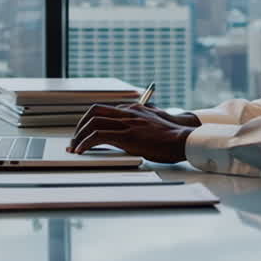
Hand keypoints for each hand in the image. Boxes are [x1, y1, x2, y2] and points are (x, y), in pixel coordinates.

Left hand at [67, 103, 195, 163]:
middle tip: (75, 140)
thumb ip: (143, 122)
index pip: (105, 110)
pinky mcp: (128, 136)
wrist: (186, 138)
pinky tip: (81, 152)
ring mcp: (128, 123)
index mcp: (134, 109)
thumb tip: (132, 132)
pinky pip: (99, 136)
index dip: (90, 121)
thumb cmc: (174, 135)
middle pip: (94, 112)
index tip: (83, 133)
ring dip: (79, 135)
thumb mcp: (156, 122)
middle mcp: (129, 112)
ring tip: (75, 148)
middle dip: (80, 126)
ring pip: (93, 122)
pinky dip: (86, 143)